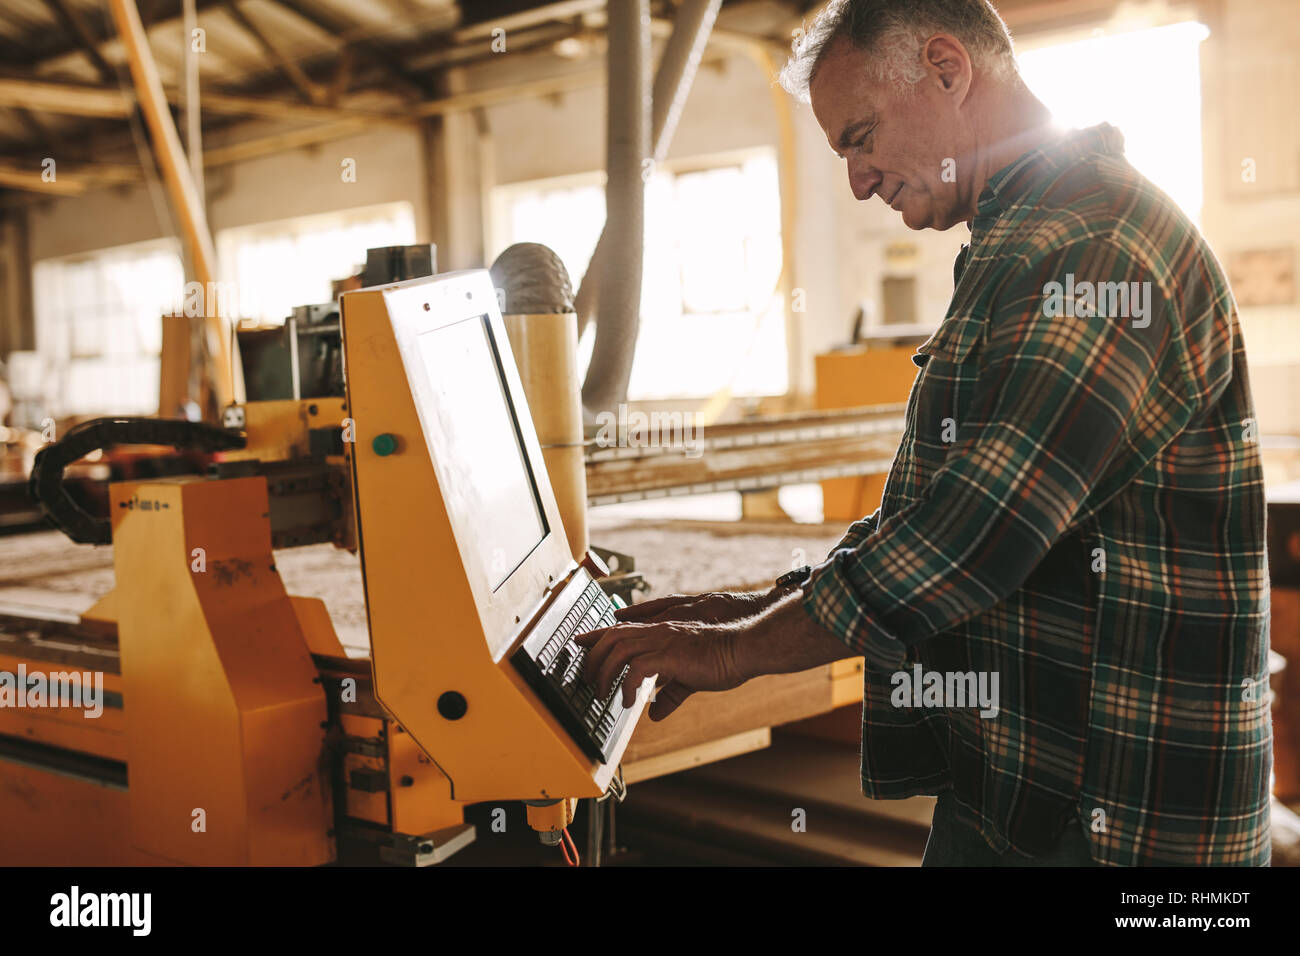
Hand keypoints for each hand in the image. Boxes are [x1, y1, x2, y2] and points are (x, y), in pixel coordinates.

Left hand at [577, 592, 848, 720]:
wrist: (742, 648)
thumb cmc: (720, 660)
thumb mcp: (689, 679)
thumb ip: (670, 694)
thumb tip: (656, 712)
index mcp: (659, 633)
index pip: (618, 629)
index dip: (595, 635)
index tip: (578, 643)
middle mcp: (656, 632)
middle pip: (610, 637)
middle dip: (592, 658)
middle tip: (587, 681)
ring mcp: (661, 641)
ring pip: (617, 650)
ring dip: (603, 673)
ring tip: (602, 693)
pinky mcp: (669, 655)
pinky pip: (636, 669)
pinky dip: (626, 686)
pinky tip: (628, 702)